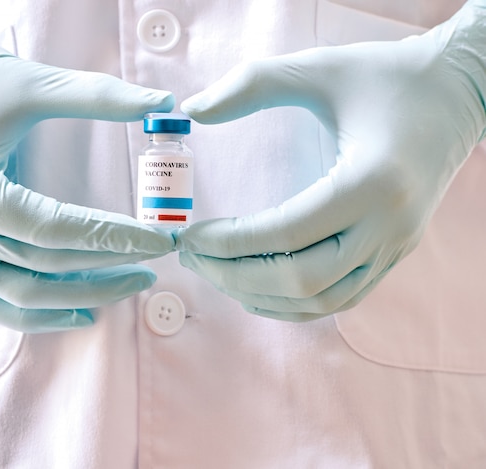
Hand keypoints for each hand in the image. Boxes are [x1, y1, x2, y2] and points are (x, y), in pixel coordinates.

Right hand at [0, 0, 174, 331]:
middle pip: (42, 269)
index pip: (56, 231)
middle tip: (157, 260)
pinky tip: (80, 313)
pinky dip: (34, 314)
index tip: (160, 240)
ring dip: (79, 297)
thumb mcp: (31, 82)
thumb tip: (162, 103)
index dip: (114, 238)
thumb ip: (98, 96)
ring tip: (129, 282)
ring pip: (19, 295)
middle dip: (107, 269)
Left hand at [177, 1, 485, 320]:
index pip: (284, 233)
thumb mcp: (320, 68)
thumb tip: (193, 109)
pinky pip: (340, 298)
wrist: (459, 94)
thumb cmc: (389, 77)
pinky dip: (293, 303)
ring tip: (216, 273)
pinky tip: (258, 289)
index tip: (189, 237)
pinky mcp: (395, 252)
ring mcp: (395, 246)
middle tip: (192, 258)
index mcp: (370, 181)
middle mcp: (388, 226)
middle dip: (234, 275)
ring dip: (260, 295)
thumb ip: (253, 84)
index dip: (228, 242)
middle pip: (300, 279)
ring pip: (321, 300)